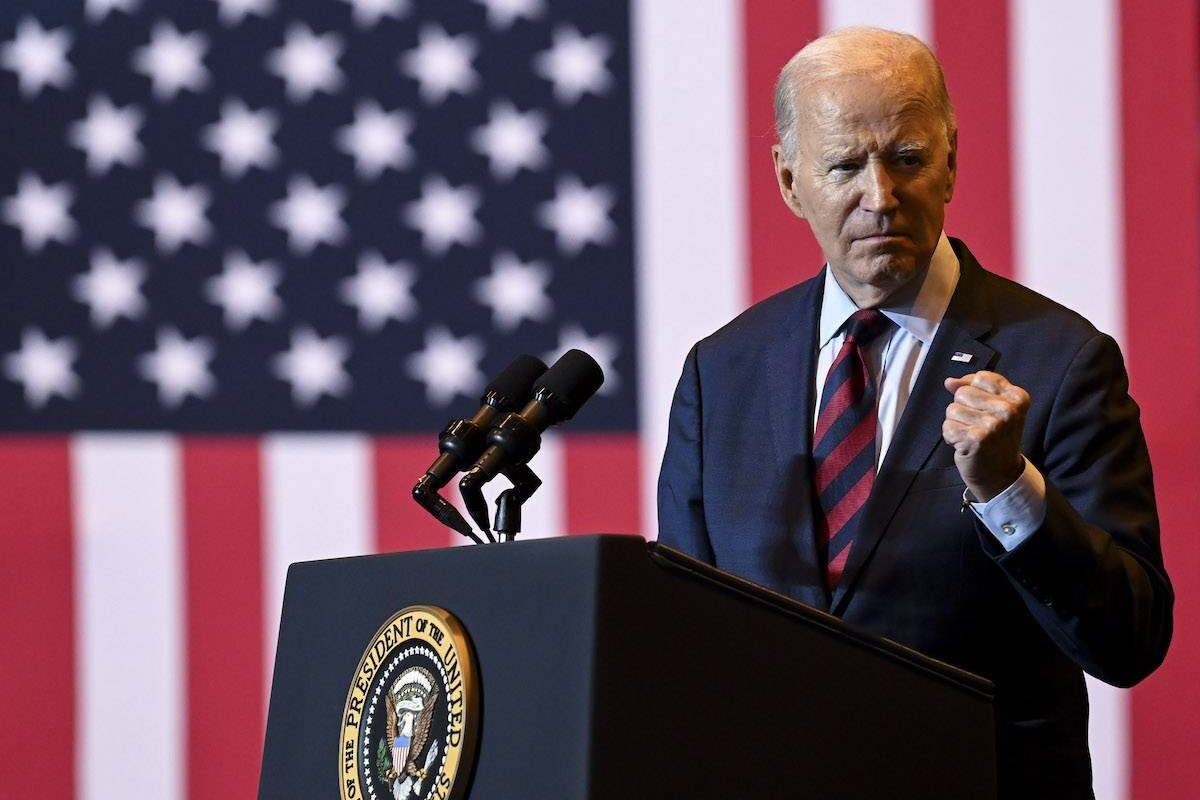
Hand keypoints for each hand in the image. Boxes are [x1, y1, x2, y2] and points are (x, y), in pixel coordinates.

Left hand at [942, 371, 1029, 501]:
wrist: (1001, 474)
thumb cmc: (996, 437)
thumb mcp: (995, 408)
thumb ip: (973, 388)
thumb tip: (949, 381)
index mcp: (1018, 397)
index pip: (980, 377)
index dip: (973, 391)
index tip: (984, 408)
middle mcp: (1008, 410)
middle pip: (962, 392)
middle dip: (963, 408)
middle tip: (977, 426)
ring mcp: (993, 425)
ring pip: (952, 409)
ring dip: (956, 424)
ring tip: (972, 435)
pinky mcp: (976, 439)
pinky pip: (947, 426)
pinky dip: (951, 436)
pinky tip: (965, 445)